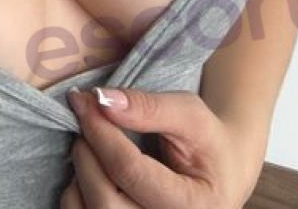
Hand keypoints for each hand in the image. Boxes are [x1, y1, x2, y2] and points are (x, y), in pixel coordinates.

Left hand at [59, 85, 262, 207]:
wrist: (220, 176)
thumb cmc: (207, 144)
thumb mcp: (191, 115)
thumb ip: (149, 106)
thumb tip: (102, 99)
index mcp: (193, 206)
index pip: (130, 172)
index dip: (100, 131)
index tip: (83, 100)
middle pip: (105, 202)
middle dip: (86, 154)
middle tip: (87, 121)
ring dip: (79, 175)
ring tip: (91, 145)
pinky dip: (77, 194)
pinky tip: (92, 171)